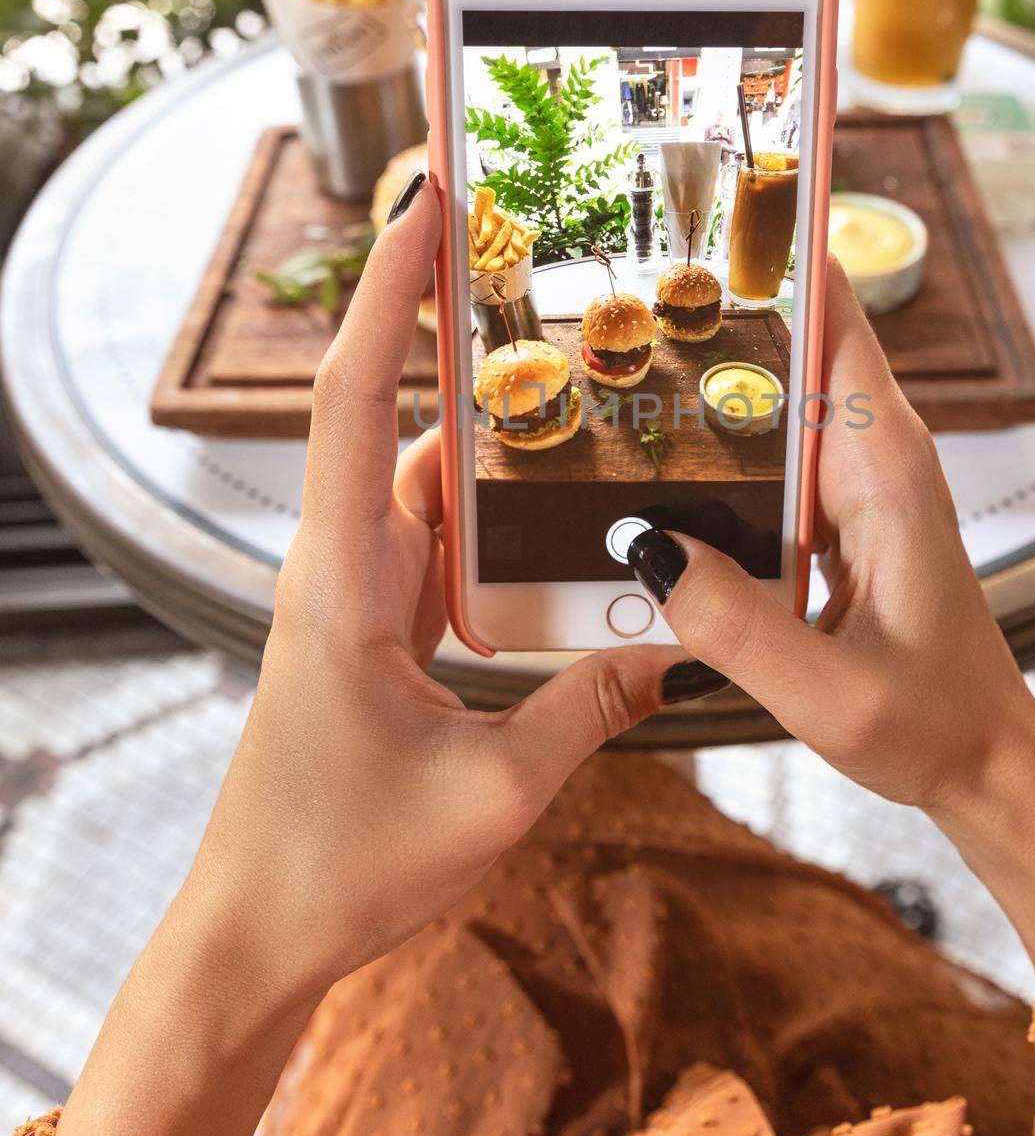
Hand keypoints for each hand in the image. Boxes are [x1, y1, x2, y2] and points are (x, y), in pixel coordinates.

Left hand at [55, 172, 675, 1135]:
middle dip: (442, 321)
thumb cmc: (343, 865)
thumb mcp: (495, 791)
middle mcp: (342, 567)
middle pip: (391, 411)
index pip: (359, 398)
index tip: (426, 203)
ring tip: (569, 373)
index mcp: (344, 581)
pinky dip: (492, 511)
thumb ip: (589, 705)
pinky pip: (439, 541)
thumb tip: (675, 646)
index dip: (388, 292)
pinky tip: (558, 508)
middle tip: (521, 254)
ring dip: (483, 427)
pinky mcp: (375, 627)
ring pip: (426, 479)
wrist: (259, 932)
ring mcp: (355, 594)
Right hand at [630, 260, 1034, 1020]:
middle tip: (614, 277)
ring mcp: (857, 480)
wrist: (984, 761)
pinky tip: (654, 450)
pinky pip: (773, 448)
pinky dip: (720, 435)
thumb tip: (642, 544)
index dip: (782, 253)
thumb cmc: (932, 723)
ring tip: (612, 345)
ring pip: (778, 391)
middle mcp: (875, 456)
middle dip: (717, 299)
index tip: (715, 198)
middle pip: (794, 339)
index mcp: (885, 469)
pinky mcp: (839, 512)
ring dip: (710, 368)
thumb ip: (734, 627)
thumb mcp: (827, 693)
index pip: (836, 321)